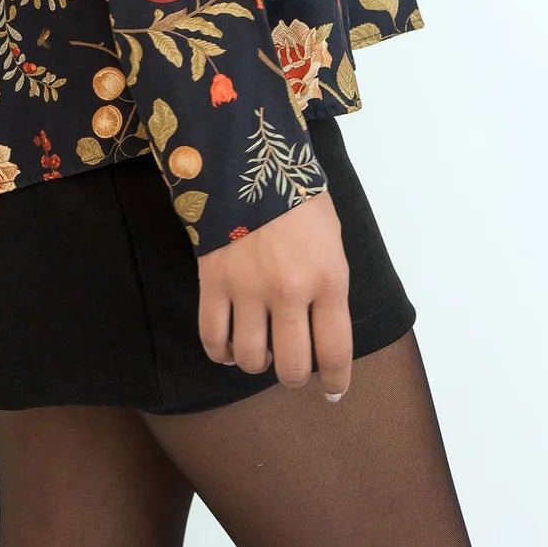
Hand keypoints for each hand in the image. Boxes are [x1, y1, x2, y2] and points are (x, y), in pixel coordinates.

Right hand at [196, 183, 353, 399]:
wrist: (248, 157)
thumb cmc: (297, 196)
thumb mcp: (331, 239)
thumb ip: (329, 284)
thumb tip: (323, 327)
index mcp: (328, 278)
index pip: (335, 351)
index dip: (335, 380)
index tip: (332, 390)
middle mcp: (290, 291)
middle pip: (291, 366)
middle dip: (293, 376)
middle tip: (292, 367)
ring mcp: (248, 288)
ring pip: (250, 358)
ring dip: (256, 363)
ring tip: (260, 350)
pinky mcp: (213, 282)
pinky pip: (213, 338)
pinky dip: (221, 353)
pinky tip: (229, 348)